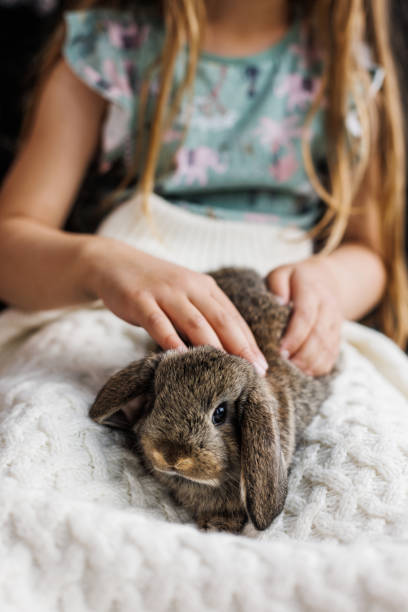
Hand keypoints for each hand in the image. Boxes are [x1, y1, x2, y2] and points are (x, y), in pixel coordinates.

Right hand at [84, 236, 267, 374]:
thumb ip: (204, 316)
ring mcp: (165, 293)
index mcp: (205, 286)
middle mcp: (189, 287)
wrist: (115, 263)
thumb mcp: (185, 295)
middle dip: (240, 347)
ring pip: (194, 322)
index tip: (263, 365)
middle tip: (255, 372)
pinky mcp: (140, 300)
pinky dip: (171, 340)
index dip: (249, 341)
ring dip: (213, 347)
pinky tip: (182, 357)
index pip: (233, 316)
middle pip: (220, 319)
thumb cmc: (155, 287)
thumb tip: (227, 350)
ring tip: (228, 370)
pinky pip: (158, 322)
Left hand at [267, 257, 342, 375]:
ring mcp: (336, 322)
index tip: (281, 350)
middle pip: (319, 335)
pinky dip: (321, 366)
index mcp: (312, 290)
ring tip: (294, 371)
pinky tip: (306, 372)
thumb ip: (277, 284)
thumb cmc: (294, 280)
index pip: (306, 315)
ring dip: (311, 362)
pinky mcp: (338, 334)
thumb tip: (279, 302)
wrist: (324, 279)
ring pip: (329, 347)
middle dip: (302, 353)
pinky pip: (334, 354)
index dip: (294, 336)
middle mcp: (328, 306)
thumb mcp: (282, 273)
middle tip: (284, 363)